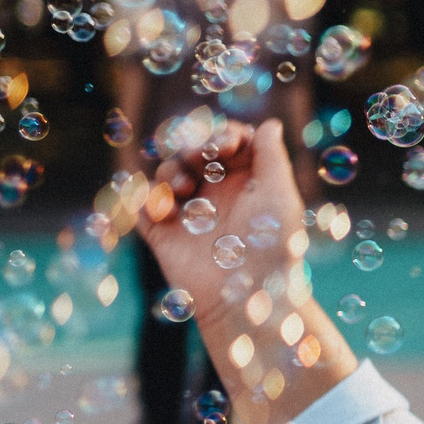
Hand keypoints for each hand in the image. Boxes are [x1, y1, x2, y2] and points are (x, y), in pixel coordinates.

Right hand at [138, 116, 356, 423]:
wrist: (249, 300)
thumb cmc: (274, 250)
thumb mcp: (281, 197)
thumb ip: (272, 157)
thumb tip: (270, 123)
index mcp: (248, 183)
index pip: (227, 142)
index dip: (222, 134)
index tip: (225, 143)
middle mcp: (217, 195)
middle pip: (191, 150)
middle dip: (190, 144)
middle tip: (199, 154)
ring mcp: (189, 214)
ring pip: (166, 173)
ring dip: (169, 170)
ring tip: (182, 188)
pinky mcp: (164, 236)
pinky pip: (142, 207)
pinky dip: (145, 200)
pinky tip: (162, 209)